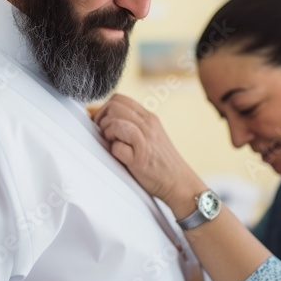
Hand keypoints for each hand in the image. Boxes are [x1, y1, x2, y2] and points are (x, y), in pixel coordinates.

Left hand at [92, 93, 202, 208]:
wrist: (179, 182)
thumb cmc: (161, 162)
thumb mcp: (150, 135)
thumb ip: (132, 125)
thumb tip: (103, 118)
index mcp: (149, 117)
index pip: (119, 99)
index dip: (104, 109)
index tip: (101, 123)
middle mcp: (148, 125)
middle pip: (114, 107)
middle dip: (102, 120)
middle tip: (105, 134)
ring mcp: (145, 141)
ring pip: (115, 123)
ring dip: (107, 134)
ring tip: (114, 144)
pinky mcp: (140, 159)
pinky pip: (117, 147)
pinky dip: (114, 151)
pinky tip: (122, 156)